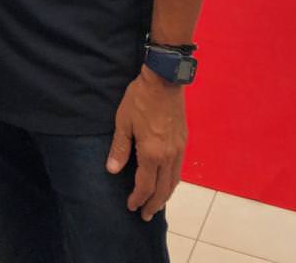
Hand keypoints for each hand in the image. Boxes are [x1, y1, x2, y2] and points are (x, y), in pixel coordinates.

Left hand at [106, 67, 186, 220]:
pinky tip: (167, 181)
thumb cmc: (140, 99)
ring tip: (157, 204)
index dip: (138, 199)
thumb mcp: (123, 122)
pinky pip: (179, 170)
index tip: (131, 207)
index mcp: (152, 153)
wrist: (164, 80)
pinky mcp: (183, 141)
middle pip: (162, 189)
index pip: (145, 185)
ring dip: (165, 195)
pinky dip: (172, 181)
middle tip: (146, 216)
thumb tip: (113, 171)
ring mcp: (178, 149)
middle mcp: (168, 156)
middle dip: (153, 204)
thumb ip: (120, 148)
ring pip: (174, 181)